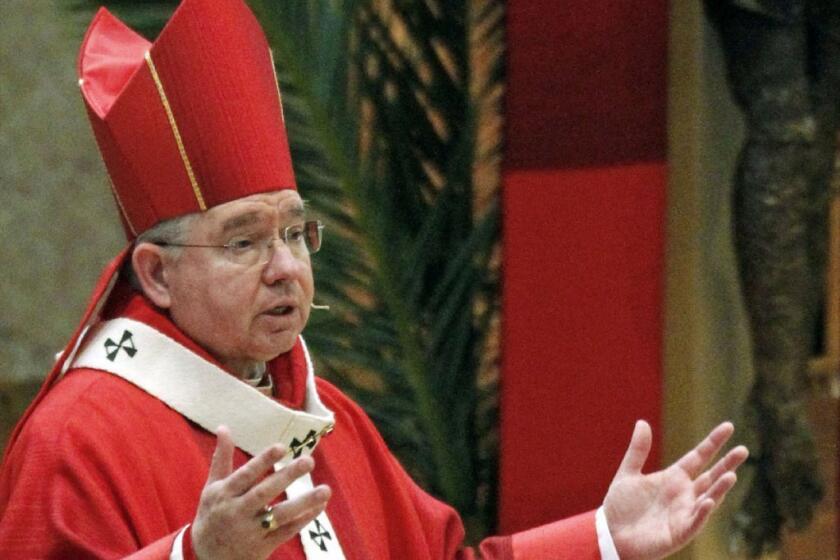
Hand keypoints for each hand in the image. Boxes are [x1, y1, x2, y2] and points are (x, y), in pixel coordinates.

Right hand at [191, 426, 330, 559]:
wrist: (204, 558)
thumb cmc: (211, 515)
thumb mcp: (212, 487)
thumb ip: (222, 458)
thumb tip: (224, 426)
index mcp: (224, 494)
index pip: (245, 475)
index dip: (263, 461)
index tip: (282, 446)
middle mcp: (236, 512)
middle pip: (264, 493)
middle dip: (287, 477)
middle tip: (309, 460)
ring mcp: (250, 531)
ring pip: (280, 515)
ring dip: (304, 503)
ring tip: (326, 489)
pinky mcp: (262, 547)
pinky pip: (286, 532)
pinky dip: (304, 519)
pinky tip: (320, 506)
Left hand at [604, 420, 748, 559]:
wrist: (611, 535)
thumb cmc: (621, 506)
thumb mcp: (628, 473)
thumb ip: (638, 450)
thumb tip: (642, 422)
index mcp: (674, 478)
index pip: (699, 457)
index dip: (713, 443)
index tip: (728, 426)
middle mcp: (684, 494)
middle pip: (711, 476)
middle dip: (727, 464)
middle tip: (743, 450)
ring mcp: (684, 513)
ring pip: (708, 499)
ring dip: (720, 488)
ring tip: (731, 475)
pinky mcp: (679, 533)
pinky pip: (694, 522)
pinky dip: (702, 513)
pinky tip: (708, 502)